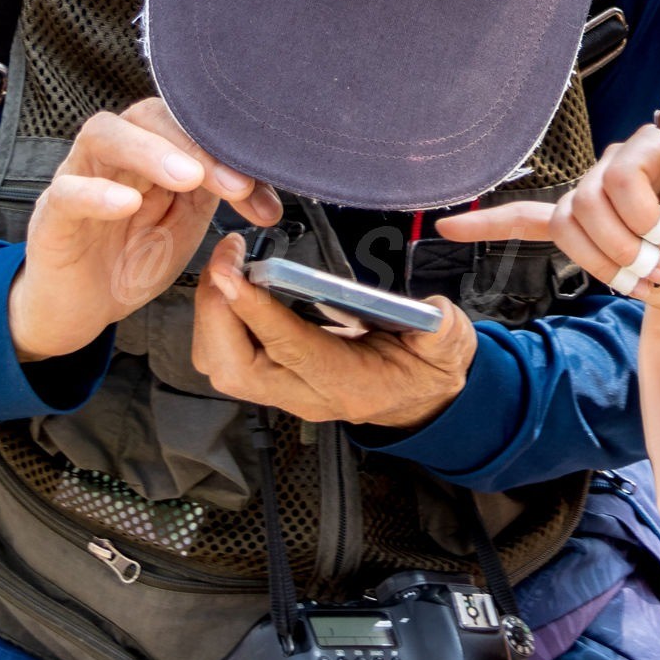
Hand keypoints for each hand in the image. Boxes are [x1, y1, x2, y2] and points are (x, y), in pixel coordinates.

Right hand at [10, 98, 280, 363]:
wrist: (82, 307)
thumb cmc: (130, 257)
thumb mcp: (185, 225)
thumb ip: (216, 199)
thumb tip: (266, 194)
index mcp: (150, 151)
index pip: (186, 122)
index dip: (225, 147)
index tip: (259, 184)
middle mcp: (113, 156)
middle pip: (147, 116)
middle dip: (196, 145)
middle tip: (234, 184)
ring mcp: (80, 179)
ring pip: (104, 136)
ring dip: (150, 152)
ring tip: (188, 178)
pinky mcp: (53, 216)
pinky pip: (69, 193)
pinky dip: (98, 194)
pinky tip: (128, 203)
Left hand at [191, 232, 476, 430]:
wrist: (423, 399)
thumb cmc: (429, 367)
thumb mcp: (447, 343)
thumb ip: (438, 326)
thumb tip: (423, 307)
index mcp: (352, 386)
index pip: (293, 351)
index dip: (258, 311)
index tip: (234, 273)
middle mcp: (310, 396)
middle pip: (235, 368)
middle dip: (217, 312)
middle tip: (226, 260)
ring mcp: (288, 392)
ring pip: (222, 365)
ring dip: (212, 316)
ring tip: (227, 268)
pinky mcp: (274, 381)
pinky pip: (227, 357)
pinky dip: (219, 321)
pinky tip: (233, 287)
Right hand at [438, 95, 659, 362]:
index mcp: (650, 149)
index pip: (618, 176)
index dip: (643, 217)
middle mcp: (615, 166)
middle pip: (588, 204)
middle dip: (624, 248)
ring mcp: (593, 196)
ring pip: (566, 225)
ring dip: (602, 262)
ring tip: (642, 279)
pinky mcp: (581, 228)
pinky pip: (527, 221)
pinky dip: (490, 225)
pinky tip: (452, 225)